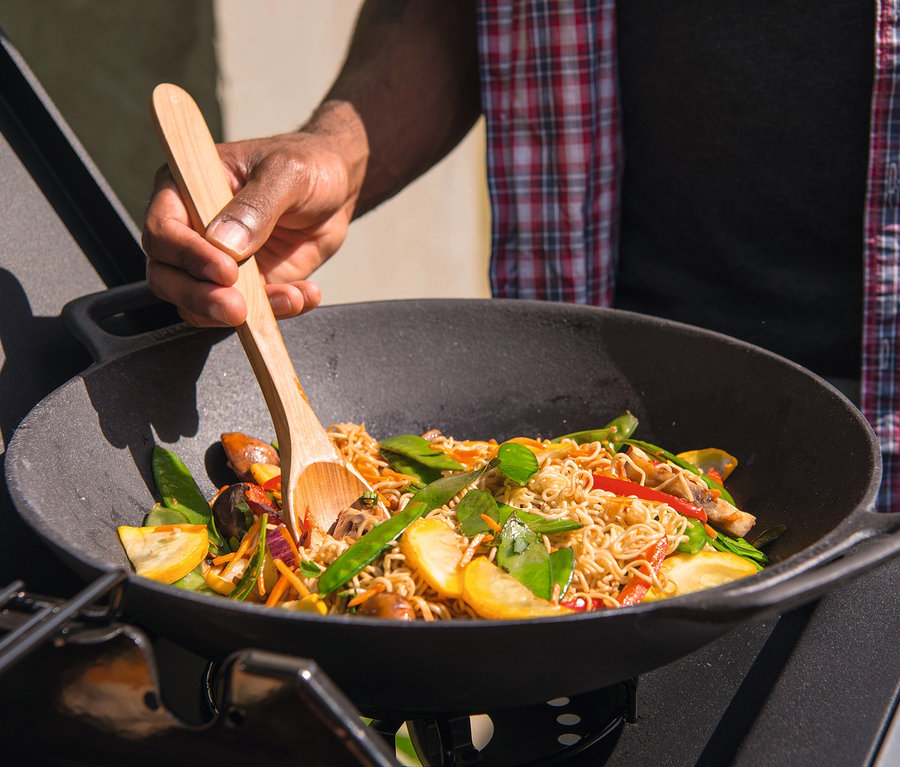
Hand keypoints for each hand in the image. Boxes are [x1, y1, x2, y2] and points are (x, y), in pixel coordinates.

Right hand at [142, 108, 366, 326]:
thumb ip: (256, 205)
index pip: (163, 231)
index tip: (226, 270)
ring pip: (200, 304)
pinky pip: (246, 313)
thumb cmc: (304, 165)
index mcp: (186, 189)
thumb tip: (223, 242)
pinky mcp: (245, 287)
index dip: (188, 256)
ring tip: (291, 299)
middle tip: (237, 309)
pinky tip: (303, 295)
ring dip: (241, 313)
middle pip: (167, 277)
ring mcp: (215, 263)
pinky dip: (274, 313)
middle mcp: (191, 230)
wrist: (336, 189)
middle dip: (201, 298)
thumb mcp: (285, 173)